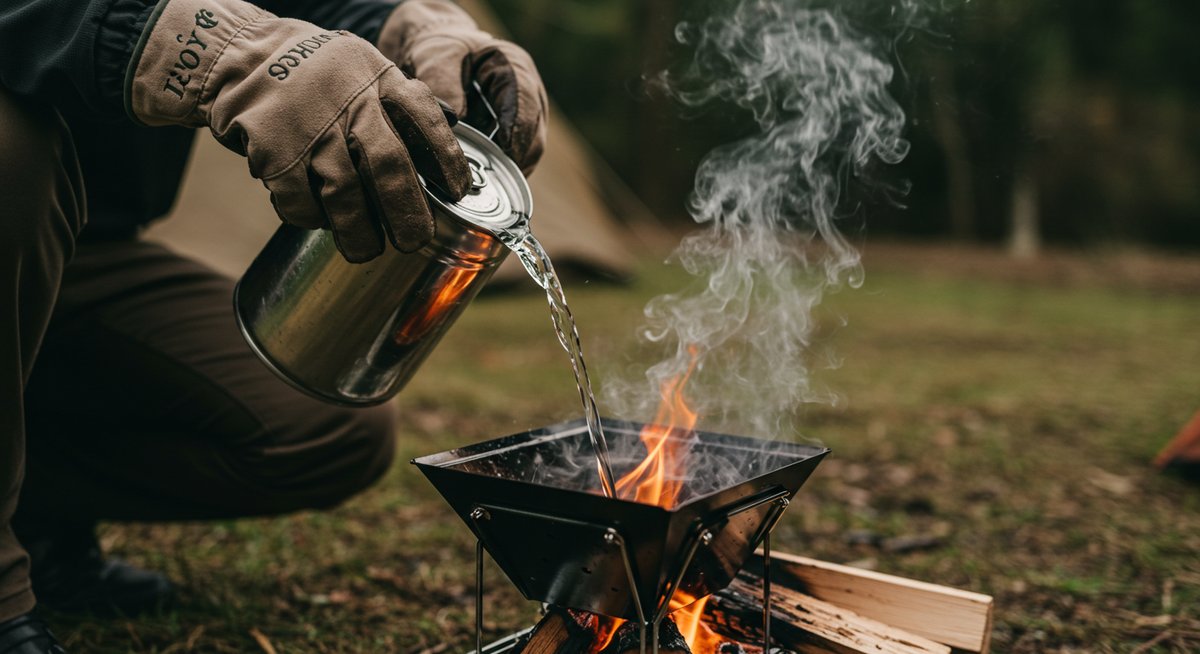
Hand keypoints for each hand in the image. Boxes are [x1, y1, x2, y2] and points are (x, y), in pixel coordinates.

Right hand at [126, 0, 469, 261]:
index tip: (457, 193)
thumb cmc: (317, 77)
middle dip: (406, 211)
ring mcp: (311, 124)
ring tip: (366, 251)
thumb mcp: (363, 71)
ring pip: (343, 191)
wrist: (240, 55)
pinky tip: (318, 221)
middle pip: (389, 164)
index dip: (446, 159)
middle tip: (414, 240)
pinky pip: (299, 198)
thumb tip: (436, 165)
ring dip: (358, 230)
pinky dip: (310, 217)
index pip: (425, 118)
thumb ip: (396, 107)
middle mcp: (350, 100)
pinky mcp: (273, 147)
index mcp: (379, 78)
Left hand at [377, 0, 547, 173]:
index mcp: (514, 67)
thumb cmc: (439, 51)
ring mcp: (527, 115)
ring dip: (509, 170)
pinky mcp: (516, 133)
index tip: (503, 151)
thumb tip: (458, 124)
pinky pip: (517, 157)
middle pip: (535, 134)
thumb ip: (445, 86)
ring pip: (530, 151)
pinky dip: (502, 171)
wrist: (439, 54)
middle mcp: (529, 92)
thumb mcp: (436, 59)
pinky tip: (484, 182)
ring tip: (485, 186)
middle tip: (490, 181)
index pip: (525, 102)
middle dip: (515, 160)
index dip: (517, 130)